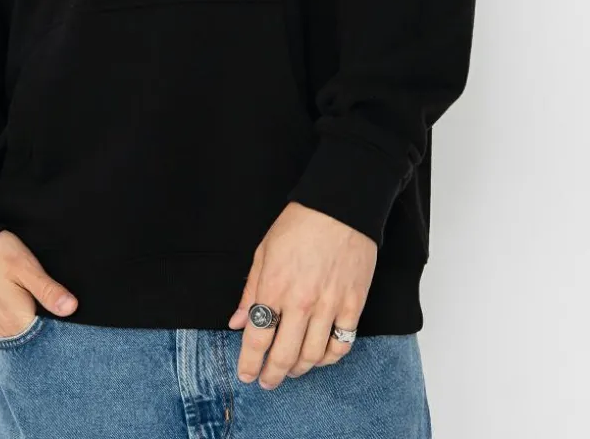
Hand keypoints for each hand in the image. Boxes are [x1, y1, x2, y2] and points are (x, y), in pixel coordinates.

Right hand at [0, 230, 78, 337]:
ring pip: (23, 335)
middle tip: (65, 308)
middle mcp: (4, 330)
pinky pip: (11, 330)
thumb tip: (71, 309)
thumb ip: (48, 291)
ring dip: (37, 326)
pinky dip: (24, 324)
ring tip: (49, 307)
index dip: (65, 329)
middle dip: (52, 329)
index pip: (49, 338)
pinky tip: (31, 308)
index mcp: (17, 321)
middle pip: (36, 339)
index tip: (74, 315)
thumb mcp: (27, 267)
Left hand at [227, 202, 376, 389]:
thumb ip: (250, 290)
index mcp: (274, 287)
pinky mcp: (353, 304)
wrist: (340, 207)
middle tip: (267, 382)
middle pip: (284, 356)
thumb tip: (236, 322)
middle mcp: (301, 302)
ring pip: (313, 356)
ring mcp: (330, 305)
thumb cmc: (299, 224)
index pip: (257, 339)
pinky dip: (329, 358)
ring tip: (291, 371)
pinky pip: (341, 344)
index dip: (249, 363)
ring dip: (298, 370)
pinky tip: (319, 357)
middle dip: (272, 375)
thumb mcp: (264, 251)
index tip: (246, 375)